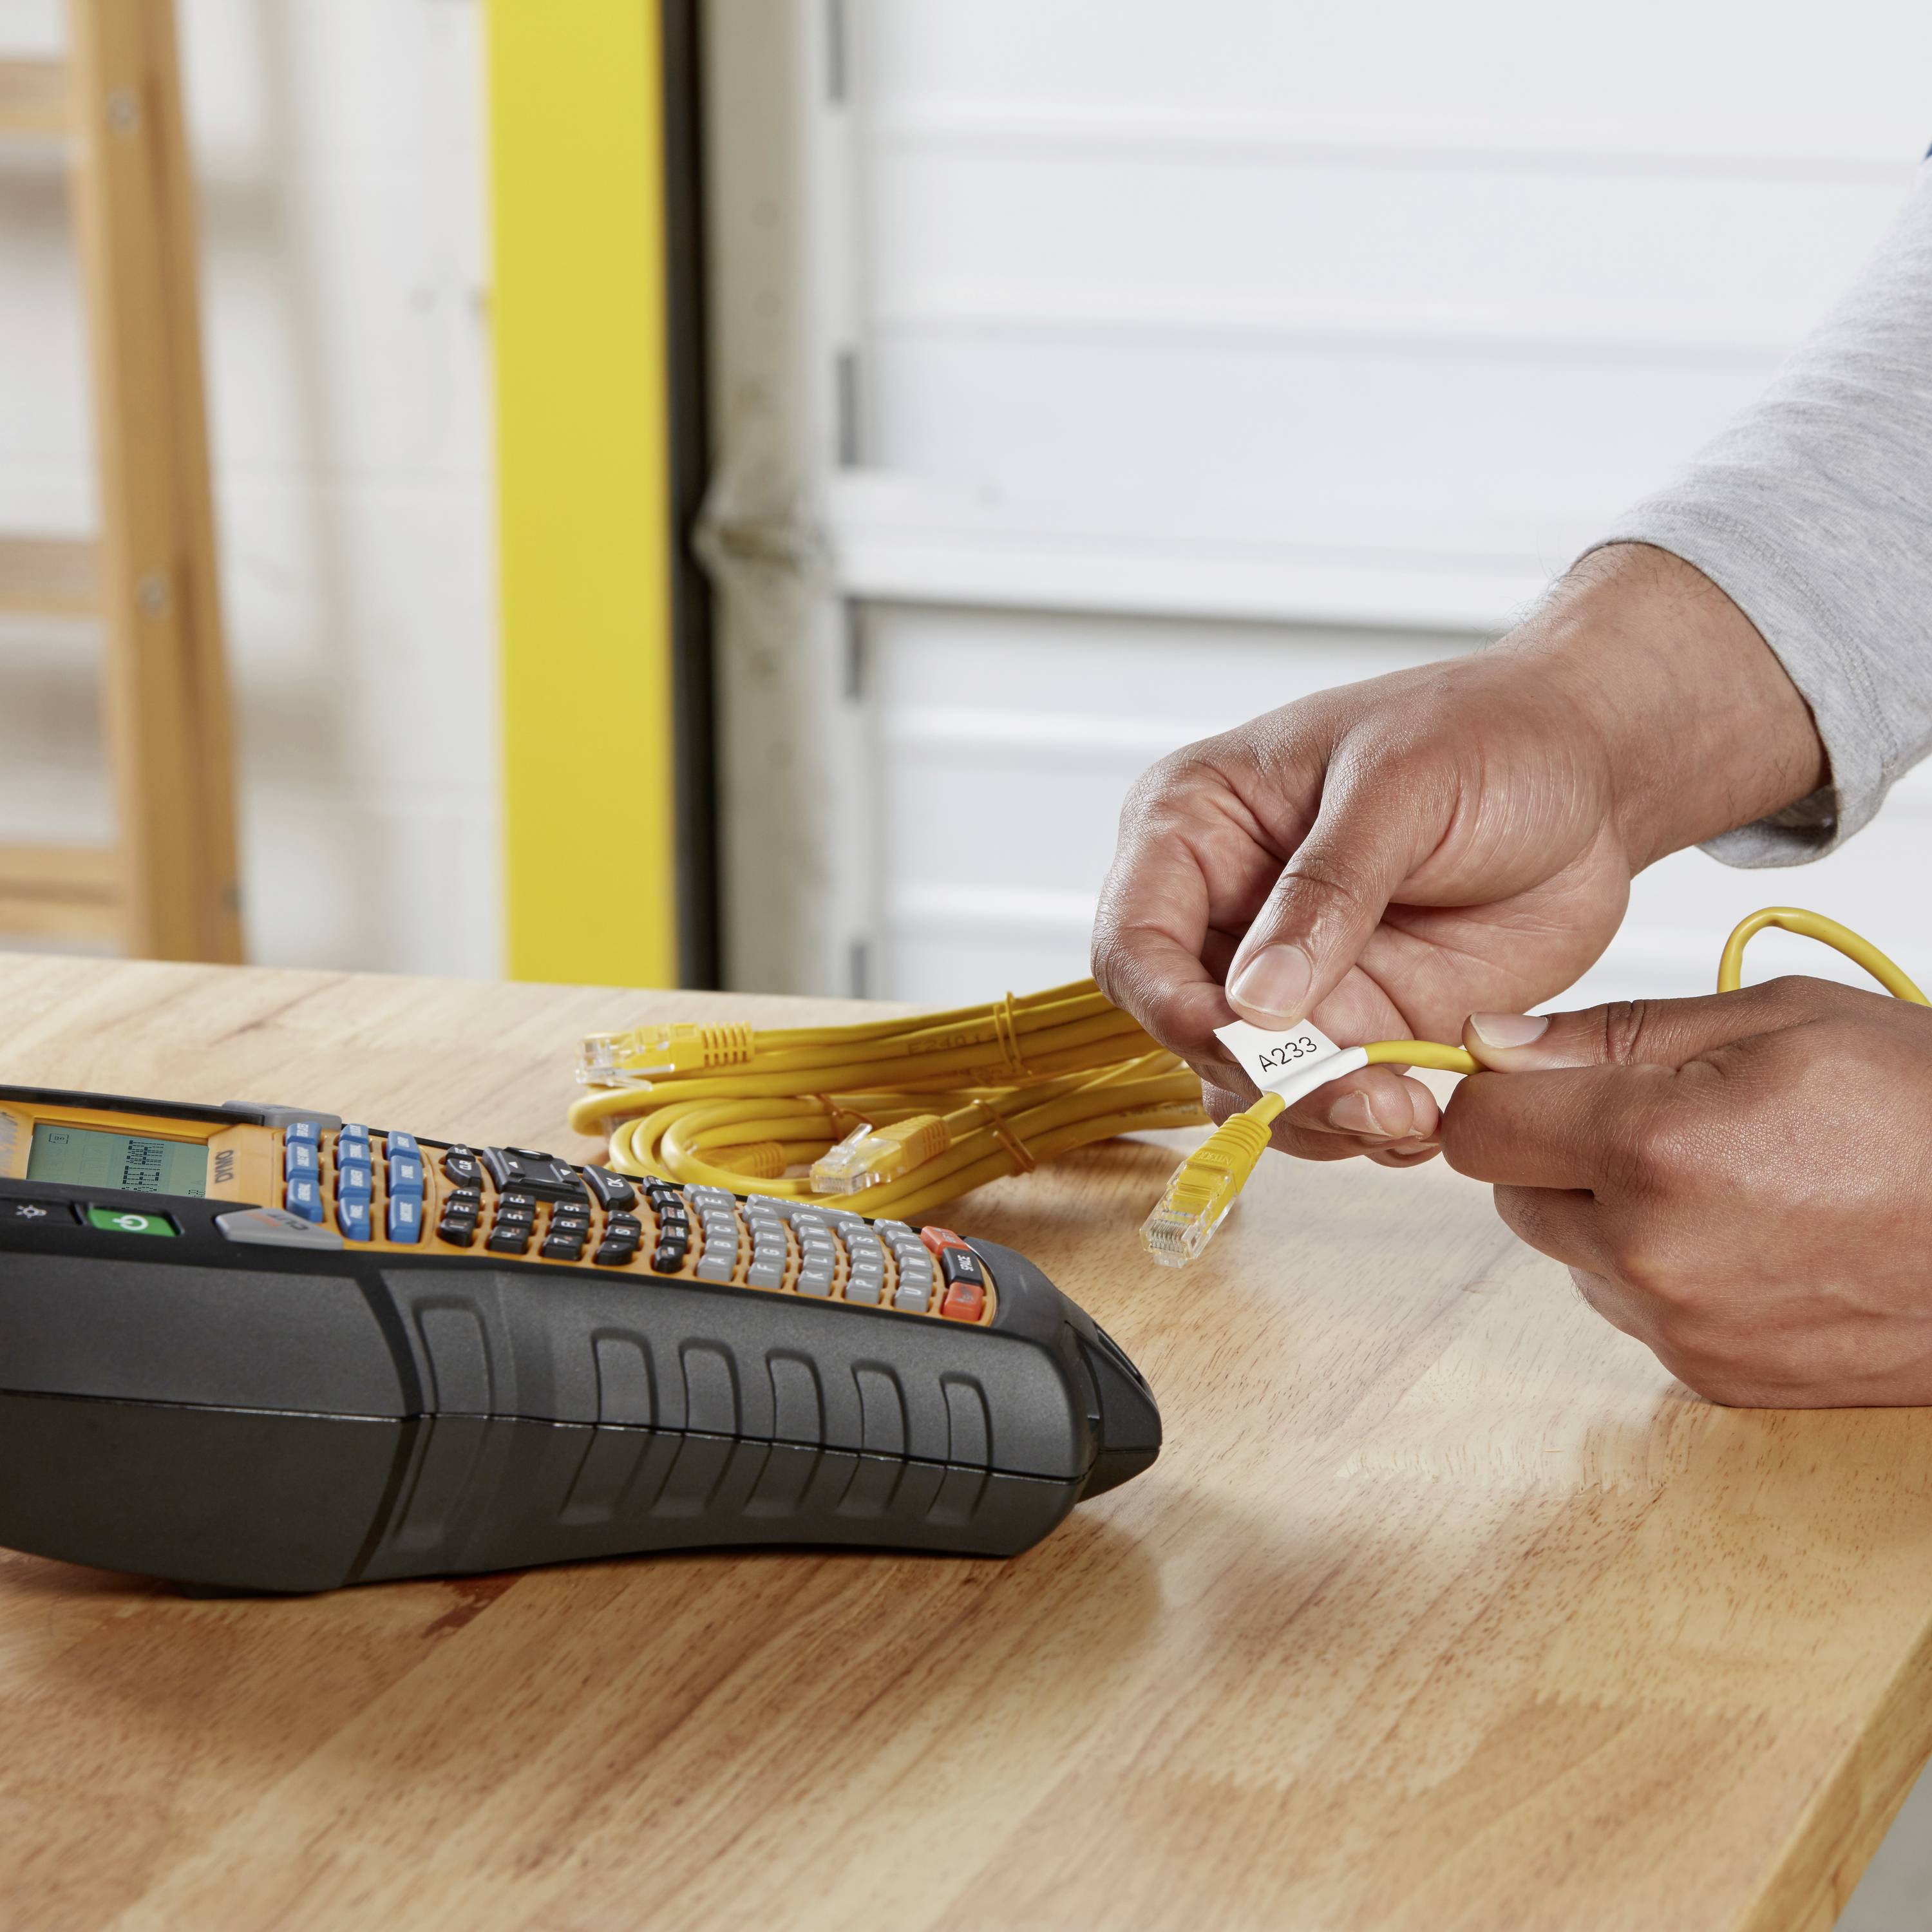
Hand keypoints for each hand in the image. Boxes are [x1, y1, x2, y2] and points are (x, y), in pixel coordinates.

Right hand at [1092, 544, 1824, 1164]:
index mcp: (1196, 827)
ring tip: (1410, 1111)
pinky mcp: (1355, 1028)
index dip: (1172, 1009)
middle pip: (1187, 1033)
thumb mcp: (1403, 785)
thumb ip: (1327, 888)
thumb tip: (1256, 998)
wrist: (1593, 775)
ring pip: (1250, 1088)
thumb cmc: (1489, 736)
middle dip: (1263, 1083)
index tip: (1245, 1049)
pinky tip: (1427, 1113)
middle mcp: (1223, 915)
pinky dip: (1366, 1128)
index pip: (1134, 942)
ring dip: (1316, 1121)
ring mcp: (1289, 982)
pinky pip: (1327, 1108)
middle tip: (1361, 1099)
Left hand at [1443, 978, 1931, 1406]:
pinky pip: (1633, 1309)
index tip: (1530, 1074)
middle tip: (1659, 1116)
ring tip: (1728, 1178)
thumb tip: (1494, 1045)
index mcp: (1656, 1149)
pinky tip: (1751, 1236)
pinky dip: (1663, 1270)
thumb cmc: (1930, 1112)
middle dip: (1556, 1149)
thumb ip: (1616, 1033)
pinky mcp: (1715, 1379)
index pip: (1478, 1129)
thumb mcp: (1780, 1018)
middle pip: (1513, 1195)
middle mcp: (1653, 1254)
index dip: (1497, 1091)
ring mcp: (1684, 1329)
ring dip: (1611, 1212)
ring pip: (1573, 1254)